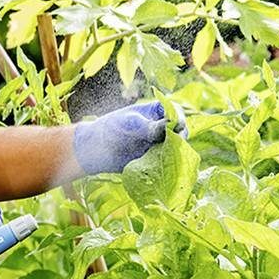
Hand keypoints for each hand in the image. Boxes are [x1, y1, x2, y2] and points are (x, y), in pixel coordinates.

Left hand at [71, 100, 186, 175]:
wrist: (97, 149)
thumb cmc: (112, 129)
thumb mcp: (130, 124)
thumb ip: (149, 126)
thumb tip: (171, 126)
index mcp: (157, 111)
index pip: (175, 111)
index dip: (179, 118)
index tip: (177, 126)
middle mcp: (162, 127)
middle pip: (180, 131)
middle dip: (179, 138)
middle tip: (172, 144)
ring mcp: (161, 143)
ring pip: (176, 148)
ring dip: (174, 152)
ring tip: (163, 156)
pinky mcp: (157, 159)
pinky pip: (168, 162)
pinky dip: (166, 164)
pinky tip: (160, 167)